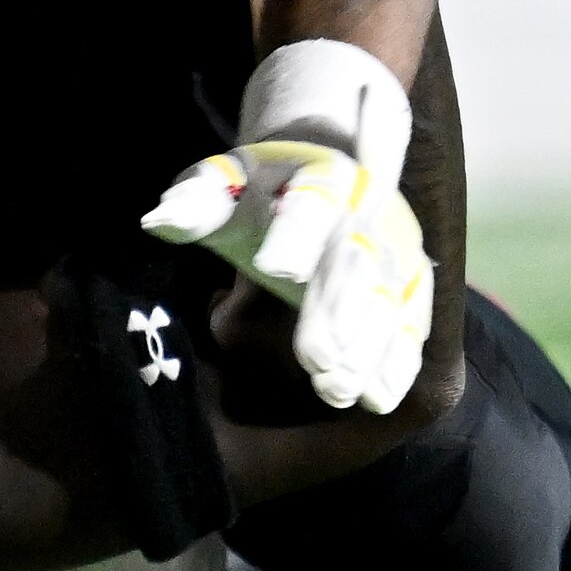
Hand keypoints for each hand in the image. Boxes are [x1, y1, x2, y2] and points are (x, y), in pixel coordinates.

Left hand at [139, 40, 431, 414]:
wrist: (321, 171)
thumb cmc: (257, 191)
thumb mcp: (221, 186)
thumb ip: (195, 205)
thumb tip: (158, 222)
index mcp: (318, 180)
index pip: (311, 205)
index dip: (296, 235)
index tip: (275, 269)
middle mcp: (366, 214)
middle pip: (355, 262)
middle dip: (337, 310)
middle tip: (313, 359)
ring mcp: (394, 251)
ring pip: (389, 299)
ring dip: (368, 347)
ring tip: (335, 388)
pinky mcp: (410, 287)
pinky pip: (412, 325)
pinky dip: (398, 362)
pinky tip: (376, 399)